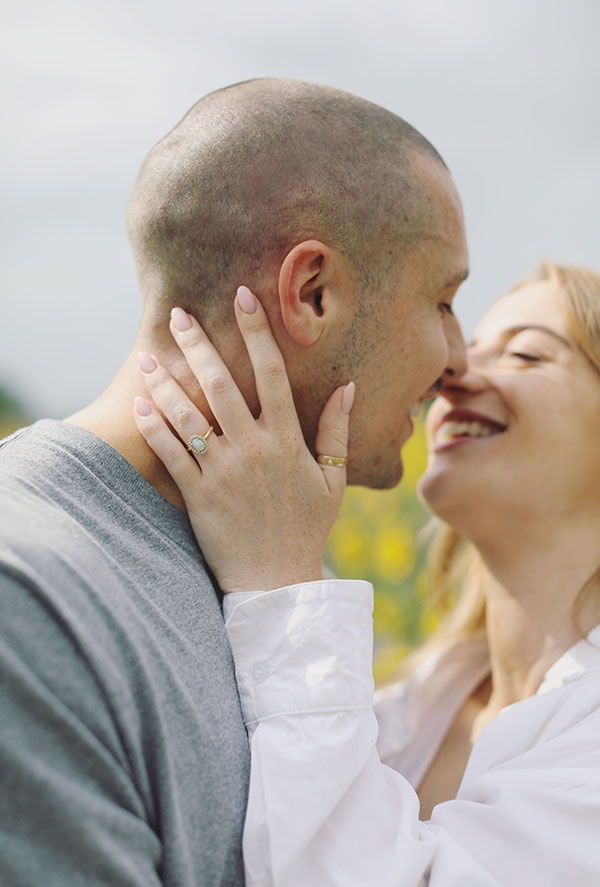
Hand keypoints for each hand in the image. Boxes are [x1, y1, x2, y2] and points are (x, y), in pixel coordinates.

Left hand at [133, 286, 353, 593]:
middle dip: (198, 344)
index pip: (271, 373)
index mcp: (287, 440)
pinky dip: (154, 427)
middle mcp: (253, 448)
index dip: (257, 331)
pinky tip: (139, 404)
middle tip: (179, 315)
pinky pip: (172, 454)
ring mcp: (223, 472)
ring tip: (148, 356)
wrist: (278, 582)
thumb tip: (349, 386)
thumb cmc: (307, 528)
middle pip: (221, 384)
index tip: (243, 297)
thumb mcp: (333, 480)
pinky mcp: (198, 495)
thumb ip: (337, 431)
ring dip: (166, 382)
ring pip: (189, 415)